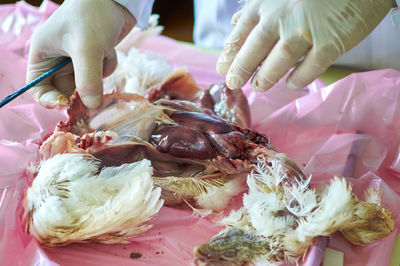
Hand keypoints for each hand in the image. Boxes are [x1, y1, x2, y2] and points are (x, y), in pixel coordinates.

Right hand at [26, 0, 135, 108]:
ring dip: (98, 75)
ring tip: (102, 54)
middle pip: (65, 89)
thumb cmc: (93, 16)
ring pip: (86, 83)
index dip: (50, 99)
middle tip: (94, 91)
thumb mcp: (87, 49)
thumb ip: (88, 81)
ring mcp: (77, 58)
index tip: (66, 103)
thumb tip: (91, 106)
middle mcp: (57, 58)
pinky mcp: (94, 56)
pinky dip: (107, 65)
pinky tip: (110, 49)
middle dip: (81, 91)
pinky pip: (100, 74)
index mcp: (43, 53)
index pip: (38, 87)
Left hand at [217, 0, 391, 91]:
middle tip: (234, 84)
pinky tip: (291, 84)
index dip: (229, 54)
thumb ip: (257, 8)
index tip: (222, 69)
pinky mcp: (330, 42)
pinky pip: (309, 68)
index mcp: (267, 2)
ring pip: (278, 61)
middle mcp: (282, 15)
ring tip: (259, 86)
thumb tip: (235, 22)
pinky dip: (298, 79)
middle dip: (240, 69)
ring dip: (266, 77)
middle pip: (254, 49)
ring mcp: (305, 30)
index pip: (240, 33)